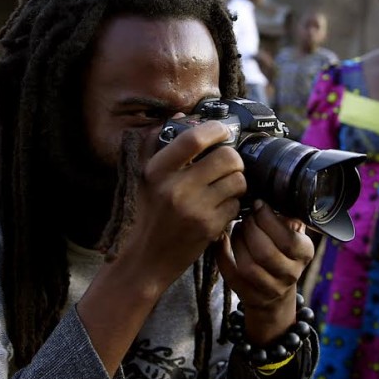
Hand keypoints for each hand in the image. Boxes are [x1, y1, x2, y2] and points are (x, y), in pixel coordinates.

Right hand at [120, 121, 246, 289]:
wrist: (143, 261)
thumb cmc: (143, 216)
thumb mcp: (141, 178)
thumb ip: (157, 144)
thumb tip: (182, 117)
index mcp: (157, 171)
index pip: (193, 139)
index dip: (215, 129)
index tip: (222, 130)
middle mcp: (176, 188)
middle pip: (226, 157)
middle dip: (233, 157)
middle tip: (228, 163)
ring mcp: (195, 209)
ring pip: (237, 180)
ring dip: (236, 181)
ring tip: (224, 186)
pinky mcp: (209, 228)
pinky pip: (236, 205)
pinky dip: (233, 204)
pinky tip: (219, 207)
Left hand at [216, 201, 313, 343]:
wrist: (276, 292)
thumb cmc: (282, 250)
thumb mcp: (292, 232)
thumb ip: (286, 215)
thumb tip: (272, 192)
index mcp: (304, 253)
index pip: (288, 239)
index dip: (268, 220)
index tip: (258, 205)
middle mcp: (290, 274)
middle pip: (265, 252)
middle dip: (250, 229)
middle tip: (244, 216)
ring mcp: (270, 289)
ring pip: (248, 266)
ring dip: (237, 242)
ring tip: (236, 228)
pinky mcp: (250, 296)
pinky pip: (231, 275)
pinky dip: (222, 255)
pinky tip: (222, 240)